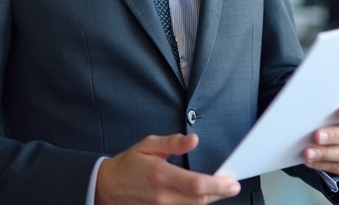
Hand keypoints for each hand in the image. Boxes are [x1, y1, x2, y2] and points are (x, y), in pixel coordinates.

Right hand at [96, 134, 240, 204]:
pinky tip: (202, 198)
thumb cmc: (129, 164)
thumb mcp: (149, 145)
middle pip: (199, 200)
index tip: (232, 182)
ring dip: (209, 200)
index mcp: (161, 176)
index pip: (197, 184)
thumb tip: (194, 140)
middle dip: (220, 193)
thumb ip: (173, 143)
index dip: (218, 185)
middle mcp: (162, 197)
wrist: (106, 187)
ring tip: (219, 190)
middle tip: (232, 186)